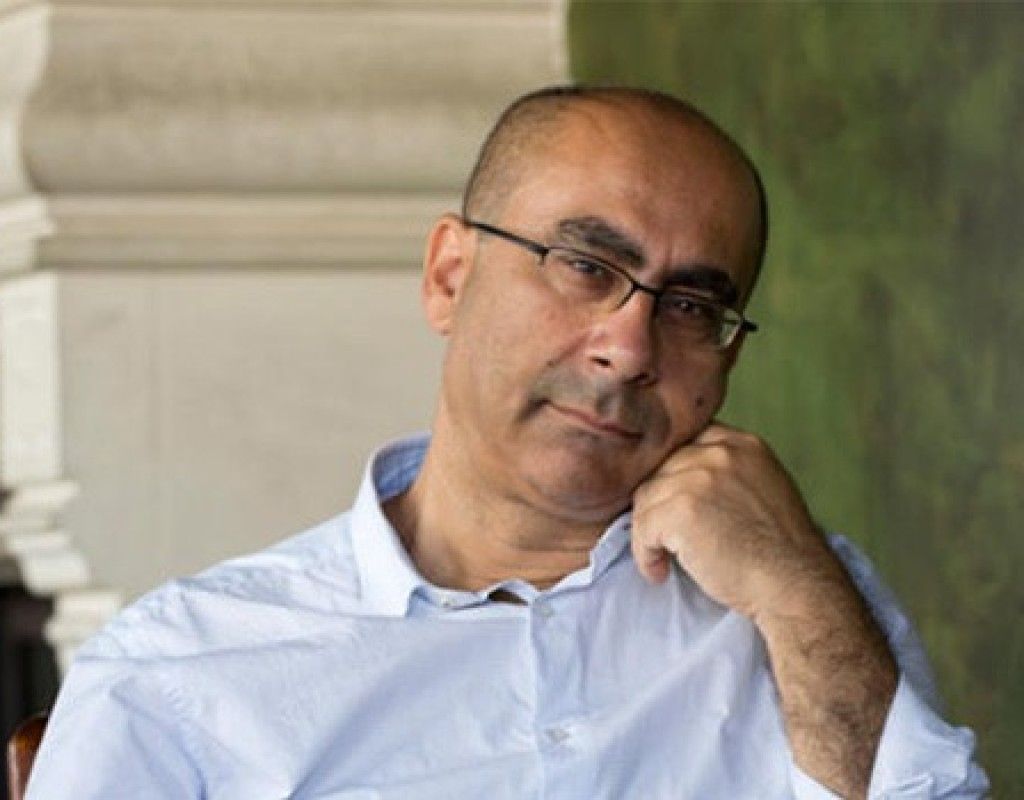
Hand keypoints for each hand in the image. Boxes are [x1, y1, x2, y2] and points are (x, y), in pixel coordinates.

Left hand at [632, 421, 896, 798]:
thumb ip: (723, 483)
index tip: (671, 519)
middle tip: (666, 550)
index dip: (670, 482)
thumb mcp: (758, 507)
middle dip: (657, 511)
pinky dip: (647, 552)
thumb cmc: (780, 569)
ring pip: (646, 498)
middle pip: (659, 472)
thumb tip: (676, 480)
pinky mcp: (689, 505)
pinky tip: (666, 576)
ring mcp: (707, 474)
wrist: (803, 604)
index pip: (684, 448)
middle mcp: (726, 448)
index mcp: (744, 444)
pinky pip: (643, 523)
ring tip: (670, 567)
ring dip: (651, 536)